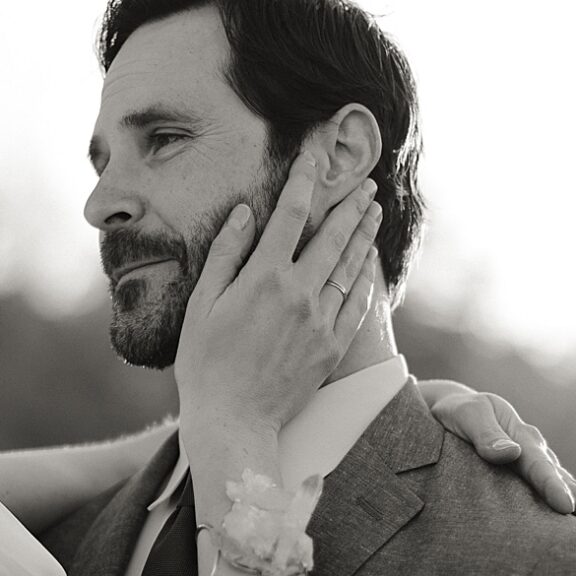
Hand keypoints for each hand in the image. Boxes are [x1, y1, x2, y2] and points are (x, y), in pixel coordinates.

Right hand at [175, 149, 381, 459]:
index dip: (304, 180)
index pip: (290, 215)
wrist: (233, 421)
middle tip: (365, 183)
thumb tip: (248, 213)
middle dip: (350, 205)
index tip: (314, 155)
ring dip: (363, 234)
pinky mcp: (333, 345)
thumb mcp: (202, 306)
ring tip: (373, 211)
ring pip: (350, 266)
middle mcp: (300, 293)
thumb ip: (226, 255)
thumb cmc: (204, 364)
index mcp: (263, 279)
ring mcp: (321, 320)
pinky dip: (365, 277)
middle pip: (333, 236)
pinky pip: (356, 302)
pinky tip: (368, 263)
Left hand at [414, 380, 575, 528]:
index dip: (553, 487)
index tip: (566, 507)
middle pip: (568, 482)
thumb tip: (510, 453)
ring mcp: (535, 465)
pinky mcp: (527, 476)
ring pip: (568, 489)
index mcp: (522, 438)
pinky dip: (571, 505)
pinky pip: (554, 491)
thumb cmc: (457, 412)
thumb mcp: (467, 415)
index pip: (539, 467)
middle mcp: (536, 453)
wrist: (454, 408)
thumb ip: (485, 434)